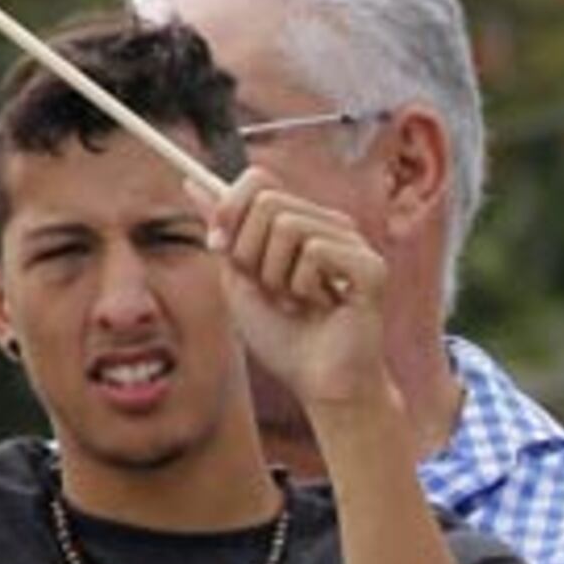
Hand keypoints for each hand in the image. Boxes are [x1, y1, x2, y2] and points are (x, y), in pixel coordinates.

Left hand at [194, 169, 391, 408]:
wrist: (318, 383)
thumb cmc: (283, 338)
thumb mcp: (238, 278)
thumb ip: (224, 230)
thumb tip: (193, 182)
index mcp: (303, 222)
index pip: (259, 180)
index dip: (230, 209)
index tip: (220, 249)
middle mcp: (331, 225)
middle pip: (267, 201)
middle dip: (251, 251)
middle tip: (271, 289)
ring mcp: (354, 243)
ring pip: (289, 225)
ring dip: (277, 275)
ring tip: (298, 302)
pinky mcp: (370, 266)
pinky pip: (315, 251)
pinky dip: (304, 286)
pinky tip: (323, 307)